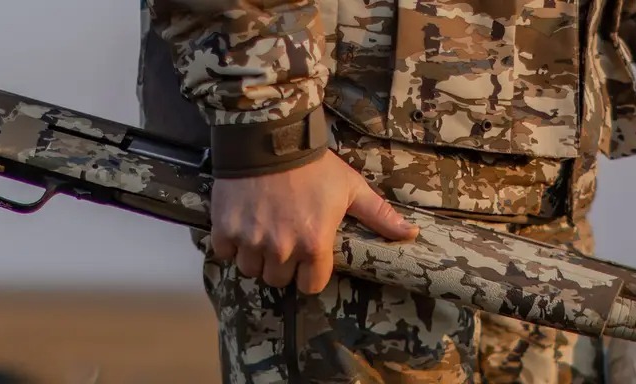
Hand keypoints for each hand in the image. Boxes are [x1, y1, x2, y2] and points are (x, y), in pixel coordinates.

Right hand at [208, 150, 419, 293]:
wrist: (268, 138)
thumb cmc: (314, 165)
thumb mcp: (351, 188)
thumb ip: (378, 215)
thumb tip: (410, 234)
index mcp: (314, 244)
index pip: (311, 285)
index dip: (311, 274)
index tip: (308, 259)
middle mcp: (281, 248)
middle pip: (278, 279)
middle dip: (282, 264)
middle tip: (284, 239)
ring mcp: (251, 241)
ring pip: (251, 270)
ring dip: (256, 256)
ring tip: (262, 232)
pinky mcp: (225, 229)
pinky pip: (225, 253)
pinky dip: (231, 243)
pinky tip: (242, 225)